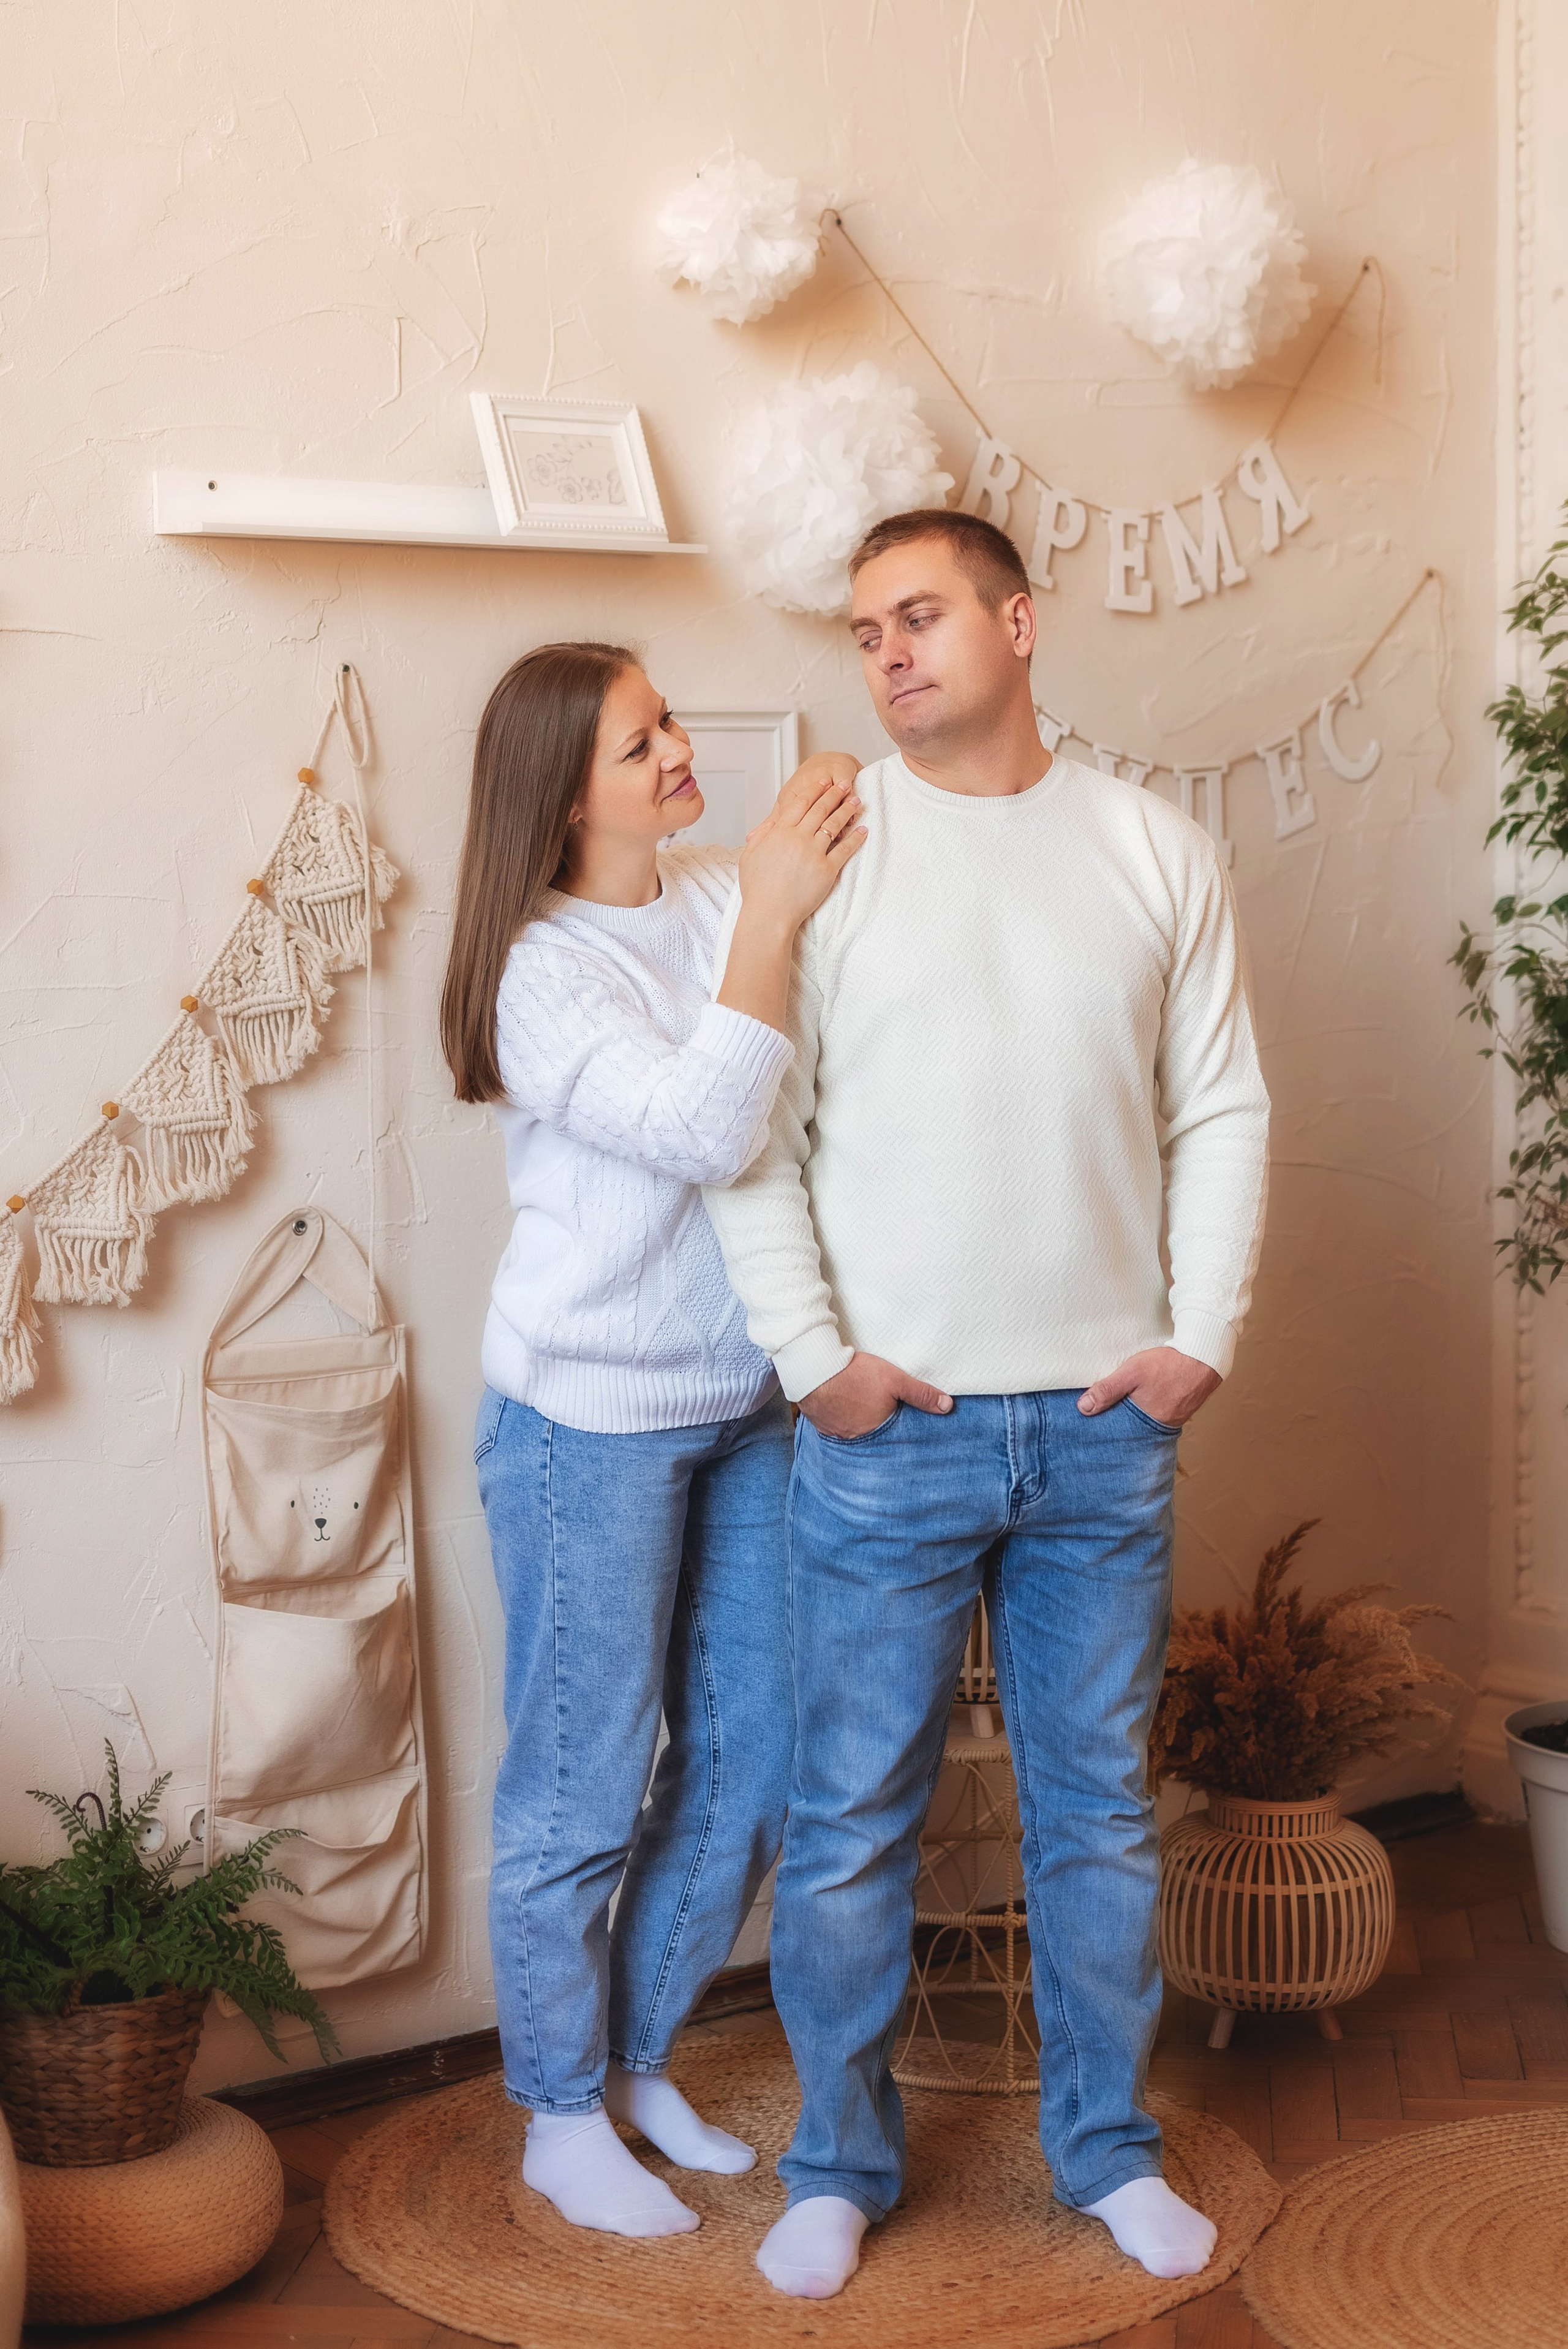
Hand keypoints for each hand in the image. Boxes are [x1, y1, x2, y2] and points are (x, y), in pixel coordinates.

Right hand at [737, 764, 865, 932]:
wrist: (769, 914)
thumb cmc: (757, 889)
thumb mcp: (750, 857)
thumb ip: (762, 837)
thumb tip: (768, 826)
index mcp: (779, 832)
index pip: (800, 803)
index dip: (813, 790)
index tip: (823, 781)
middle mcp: (798, 838)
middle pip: (820, 809)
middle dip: (834, 794)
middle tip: (845, 784)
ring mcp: (814, 853)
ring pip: (834, 825)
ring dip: (846, 810)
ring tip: (856, 801)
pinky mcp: (827, 870)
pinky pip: (845, 850)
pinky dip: (855, 839)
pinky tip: (863, 830)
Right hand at [799, 1350, 952, 1438]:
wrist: (814, 1369)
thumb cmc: (856, 1374)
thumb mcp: (895, 1380)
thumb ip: (921, 1394)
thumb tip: (947, 1406)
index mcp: (878, 1432)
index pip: (895, 1435)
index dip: (898, 1423)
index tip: (899, 1415)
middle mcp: (857, 1438)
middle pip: (874, 1433)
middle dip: (878, 1424)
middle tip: (878, 1409)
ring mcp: (837, 1433)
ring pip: (854, 1430)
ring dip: (859, 1421)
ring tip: (861, 1406)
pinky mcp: (821, 1425)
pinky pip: (836, 1426)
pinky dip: (841, 1418)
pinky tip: (843, 1406)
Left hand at [1077, 1347, 1219, 1428]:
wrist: (1204, 1354)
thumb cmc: (1168, 1364)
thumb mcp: (1131, 1373)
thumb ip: (1108, 1390)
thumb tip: (1084, 1408)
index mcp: (1148, 1422)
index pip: (1122, 1432)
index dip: (1109, 1424)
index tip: (1097, 1419)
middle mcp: (1163, 1425)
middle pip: (1135, 1426)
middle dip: (1123, 1419)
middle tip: (1112, 1408)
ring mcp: (1176, 1417)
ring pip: (1149, 1418)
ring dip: (1138, 1411)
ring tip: (1128, 1400)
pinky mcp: (1184, 1407)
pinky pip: (1162, 1411)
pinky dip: (1153, 1405)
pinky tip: (1149, 1394)